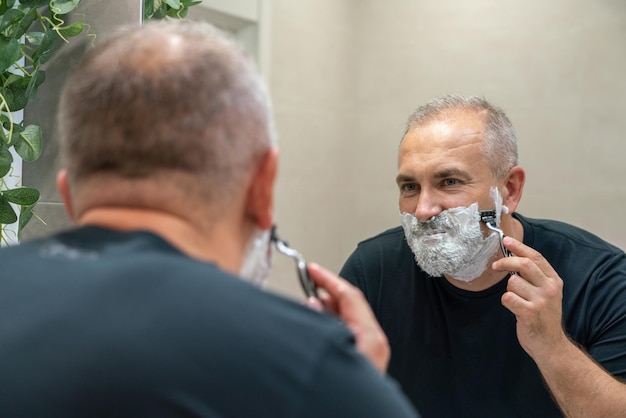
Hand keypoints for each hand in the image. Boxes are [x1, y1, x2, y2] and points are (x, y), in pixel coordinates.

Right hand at [305, 262, 389, 373]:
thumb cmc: (343, 396)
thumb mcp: (329, 352)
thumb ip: (320, 325)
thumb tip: (313, 304)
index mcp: (370, 337)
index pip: (350, 295)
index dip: (328, 279)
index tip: (312, 269)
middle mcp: (374, 343)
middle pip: (350, 305)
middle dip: (326, 292)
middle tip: (306, 284)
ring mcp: (370, 354)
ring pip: (347, 320)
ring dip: (327, 310)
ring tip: (307, 307)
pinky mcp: (363, 363)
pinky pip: (347, 333)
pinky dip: (331, 324)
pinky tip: (317, 327)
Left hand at [492, 236, 568, 358]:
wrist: (551, 345)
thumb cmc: (543, 317)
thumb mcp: (547, 294)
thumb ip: (535, 277)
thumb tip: (514, 258)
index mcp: (554, 281)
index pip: (536, 257)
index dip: (520, 247)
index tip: (507, 241)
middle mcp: (550, 289)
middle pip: (524, 264)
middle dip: (506, 262)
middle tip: (496, 266)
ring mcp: (541, 301)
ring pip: (512, 283)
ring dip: (509, 290)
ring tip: (517, 301)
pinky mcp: (530, 313)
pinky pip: (507, 298)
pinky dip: (506, 302)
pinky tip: (515, 309)